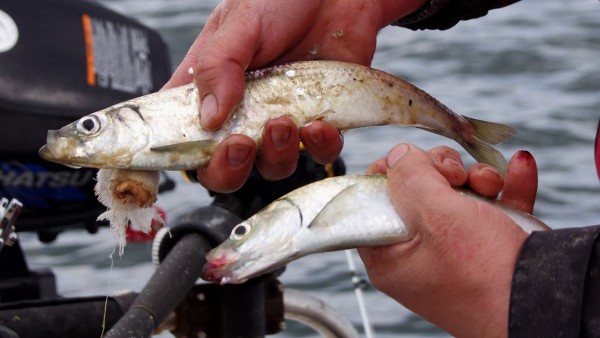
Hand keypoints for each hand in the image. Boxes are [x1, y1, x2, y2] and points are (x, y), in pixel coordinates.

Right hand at [163, 0, 425, 191]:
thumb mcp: (240, 22)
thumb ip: (220, 65)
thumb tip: (209, 118)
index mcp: (211, 86)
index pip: (182, 132)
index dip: (178, 152)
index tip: (184, 155)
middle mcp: (244, 109)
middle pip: (224, 165)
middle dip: (228, 169)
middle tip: (238, 145)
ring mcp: (283, 117)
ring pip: (272, 165)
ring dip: (275, 156)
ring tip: (282, 122)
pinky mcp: (321, 118)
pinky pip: (319, 151)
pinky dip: (319, 147)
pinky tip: (317, 125)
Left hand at [359, 145, 537, 336]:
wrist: (542, 308)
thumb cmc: (481, 272)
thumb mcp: (436, 217)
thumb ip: (411, 179)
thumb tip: (398, 155)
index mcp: (390, 255)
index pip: (374, 202)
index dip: (391, 174)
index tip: (411, 162)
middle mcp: (419, 253)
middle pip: (417, 192)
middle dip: (441, 171)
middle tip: (454, 176)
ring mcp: (457, 251)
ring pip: (459, 195)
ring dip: (478, 177)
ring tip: (492, 184)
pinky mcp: (492, 247)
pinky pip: (494, 206)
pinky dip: (508, 185)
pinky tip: (519, 168)